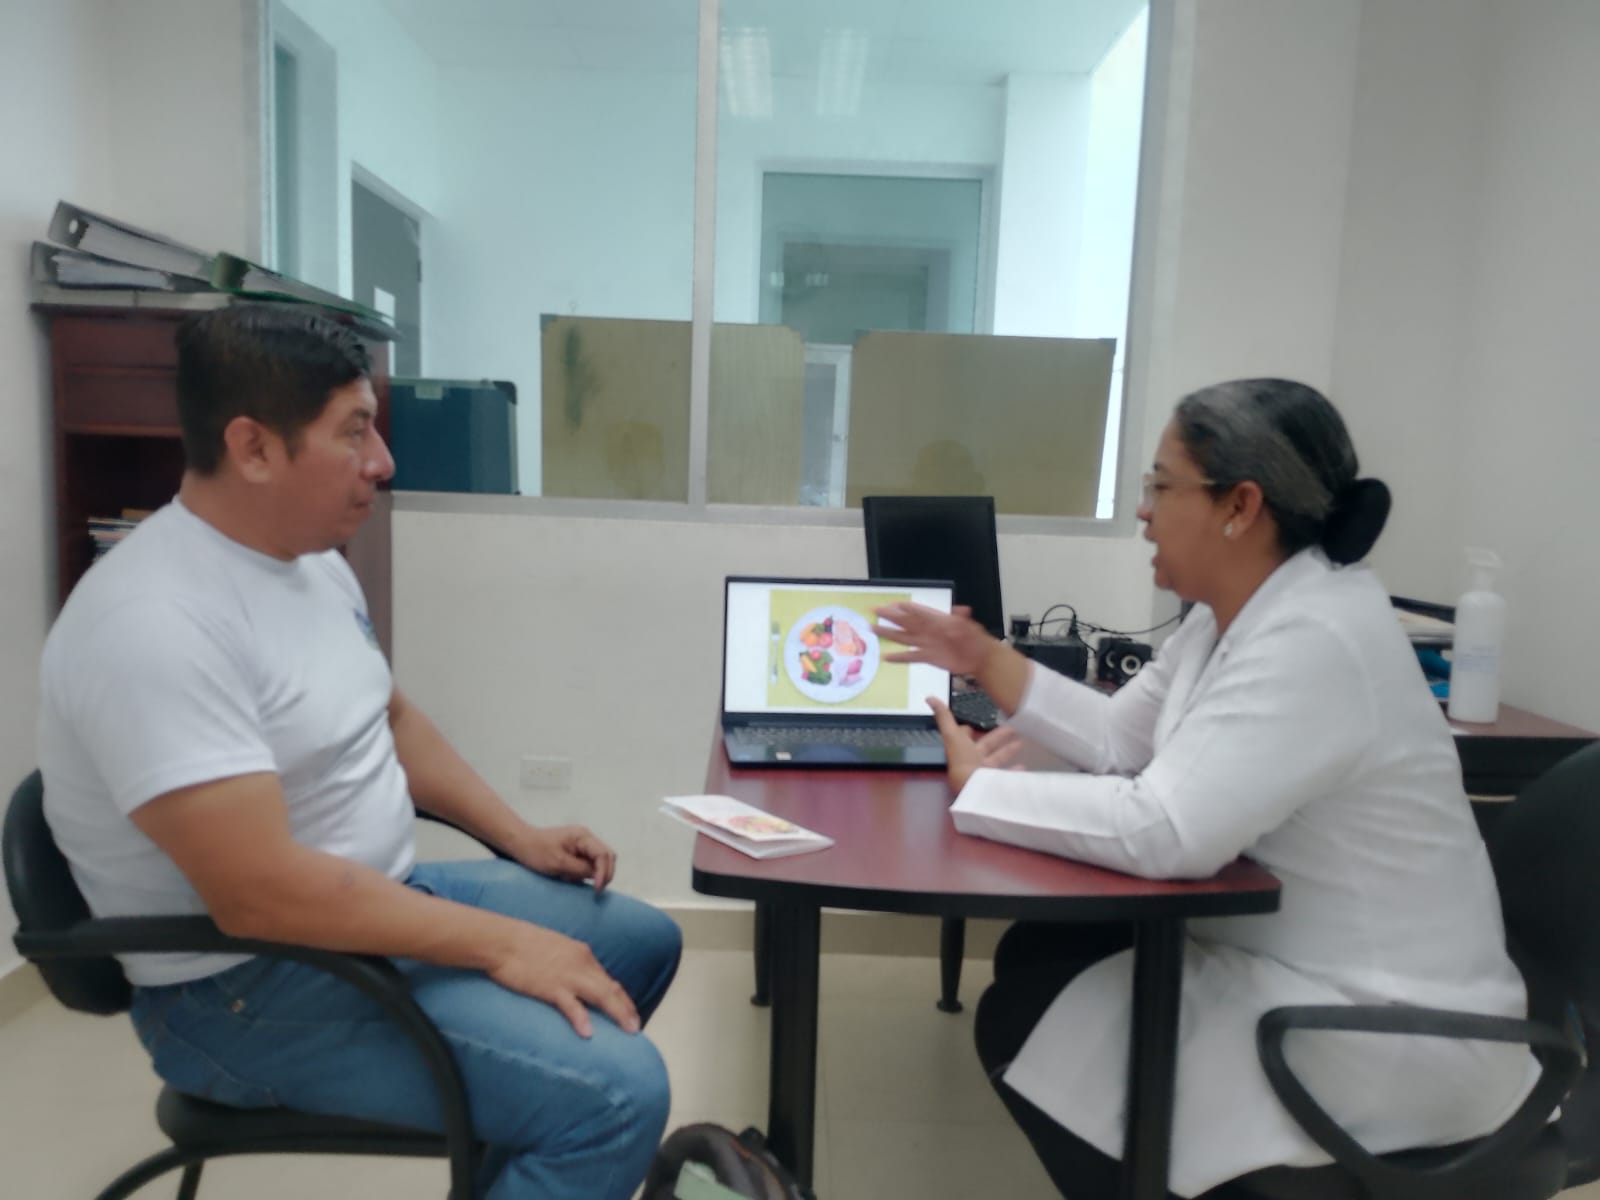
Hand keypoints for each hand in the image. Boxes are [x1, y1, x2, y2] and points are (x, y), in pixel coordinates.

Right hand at [488, 925, 639, 1037]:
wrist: (503, 940)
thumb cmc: (523, 944)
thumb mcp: (556, 949)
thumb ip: (569, 963)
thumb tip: (576, 978)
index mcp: (582, 954)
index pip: (608, 979)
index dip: (621, 997)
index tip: (629, 1011)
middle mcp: (581, 964)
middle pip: (611, 989)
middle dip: (626, 1008)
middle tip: (636, 1027)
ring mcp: (567, 975)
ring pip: (601, 996)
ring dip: (617, 1013)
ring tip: (629, 1030)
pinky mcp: (550, 987)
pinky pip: (571, 1005)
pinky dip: (581, 1018)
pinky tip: (589, 1033)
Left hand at [514, 825, 616, 890]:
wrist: (519, 844)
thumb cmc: (536, 851)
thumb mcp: (558, 863)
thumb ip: (580, 869)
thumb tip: (597, 876)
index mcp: (583, 836)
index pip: (603, 854)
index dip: (604, 872)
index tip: (597, 889)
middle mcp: (586, 838)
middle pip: (607, 856)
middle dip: (605, 874)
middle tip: (596, 891)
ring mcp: (582, 845)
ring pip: (600, 861)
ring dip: (595, 874)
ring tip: (575, 881)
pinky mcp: (577, 853)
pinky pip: (589, 864)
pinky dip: (586, 874)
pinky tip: (571, 878)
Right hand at [872, 603, 997, 675]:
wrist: (981, 657)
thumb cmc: (976, 639)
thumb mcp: (970, 626)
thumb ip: (963, 619)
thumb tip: (961, 611)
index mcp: (937, 620)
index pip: (918, 611)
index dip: (905, 607)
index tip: (891, 603)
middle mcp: (929, 631)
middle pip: (905, 622)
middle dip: (889, 616)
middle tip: (875, 610)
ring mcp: (927, 644)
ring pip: (903, 637)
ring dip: (888, 634)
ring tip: (874, 629)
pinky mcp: (929, 657)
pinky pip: (910, 657)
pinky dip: (899, 657)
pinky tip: (887, 657)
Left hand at [929, 697, 1022, 791]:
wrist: (975, 789)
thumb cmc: (963, 762)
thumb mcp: (953, 736)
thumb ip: (944, 718)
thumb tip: (929, 697)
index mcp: (961, 749)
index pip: (964, 737)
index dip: (968, 730)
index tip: (976, 723)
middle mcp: (972, 761)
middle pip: (986, 746)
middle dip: (997, 736)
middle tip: (1013, 728)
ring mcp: (985, 772)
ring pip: (998, 759)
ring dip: (1008, 750)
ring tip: (1021, 742)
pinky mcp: (997, 782)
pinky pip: (1007, 775)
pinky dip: (1014, 771)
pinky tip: (1023, 767)